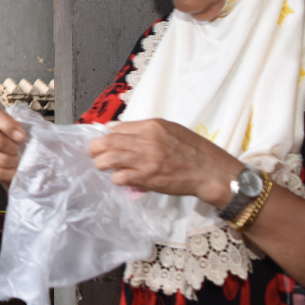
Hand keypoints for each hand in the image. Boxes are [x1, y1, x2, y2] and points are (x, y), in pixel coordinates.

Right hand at [0, 107, 27, 182]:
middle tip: (17, 149)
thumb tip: (20, 135)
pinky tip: (12, 168)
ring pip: (0, 160)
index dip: (11, 127)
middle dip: (13, 148)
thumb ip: (15, 124)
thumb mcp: (9, 121)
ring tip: (16, 159)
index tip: (21, 136)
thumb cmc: (2, 132)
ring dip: (13, 162)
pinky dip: (9, 173)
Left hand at [88, 119, 239, 202]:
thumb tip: (117, 129)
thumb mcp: (171, 130)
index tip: (102, 141)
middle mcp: (147, 140)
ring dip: (101, 163)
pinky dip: (116, 178)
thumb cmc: (194, 151)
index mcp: (153, 126)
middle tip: (93, 153)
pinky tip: (120, 179)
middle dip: (95, 148)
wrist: (211, 172)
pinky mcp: (148, 178)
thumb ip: (145, 129)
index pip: (117, 127)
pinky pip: (121, 177)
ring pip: (109, 159)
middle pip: (108, 141)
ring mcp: (146, 159)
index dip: (106, 135)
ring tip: (101, 166)